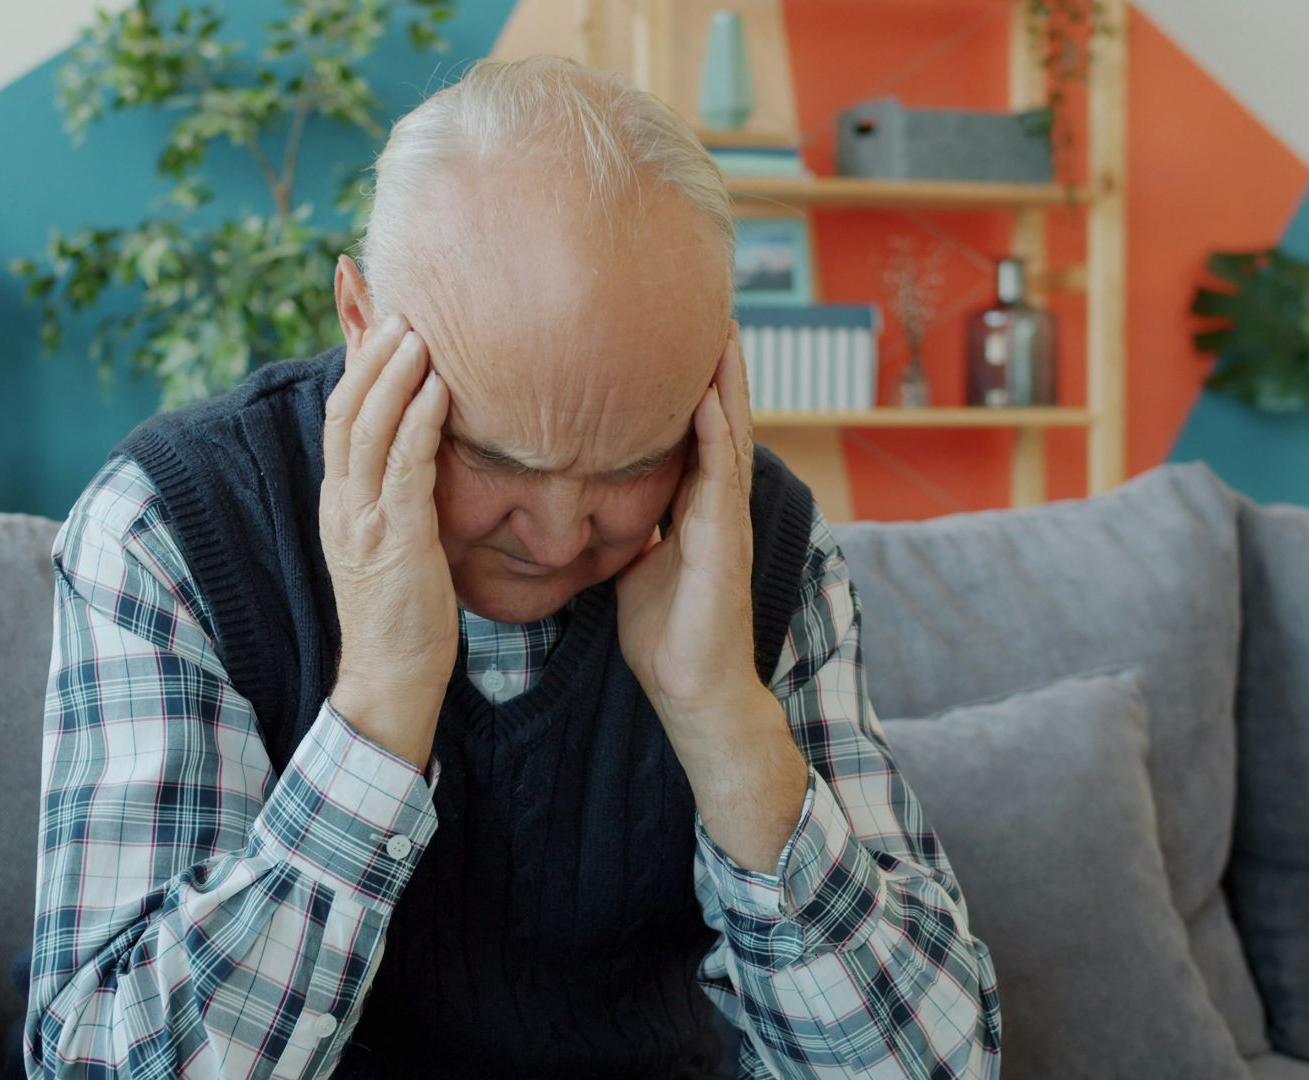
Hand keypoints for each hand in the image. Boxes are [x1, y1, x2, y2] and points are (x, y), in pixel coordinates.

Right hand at [321, 315, 456, 766]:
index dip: (355, 363)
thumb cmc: (405, 613)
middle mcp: (342, 501)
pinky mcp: (394, 540)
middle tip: (404, 309)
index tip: (375, 315)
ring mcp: (362, 519)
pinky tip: (439, 390)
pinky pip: (403, 468)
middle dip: (370, 354)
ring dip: (393, 375)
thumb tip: (429, 452)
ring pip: (366, 428)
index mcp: (340, 499)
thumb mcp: (397, 540)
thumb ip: (403, 493)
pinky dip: (418, 422)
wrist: (390, 678)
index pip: (341, 414)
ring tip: (419, 331)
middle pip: (346, 408)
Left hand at [617, 321, 808, 870]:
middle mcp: (713, 500)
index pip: (689, 423)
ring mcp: (723, 518)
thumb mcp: (631, 561)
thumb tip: (578, 495)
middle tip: (705, 301)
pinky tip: (707, 396)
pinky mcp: (723, 542)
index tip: (664, 325)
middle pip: (717, 414)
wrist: (691, 690)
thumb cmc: (663, 631)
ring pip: (730, 433)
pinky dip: (717, 433)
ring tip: (719, 326)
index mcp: (690, 501)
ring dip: (726, 381)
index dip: (683, 376)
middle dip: (713, 361)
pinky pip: (721, 477)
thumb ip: (619, 522)